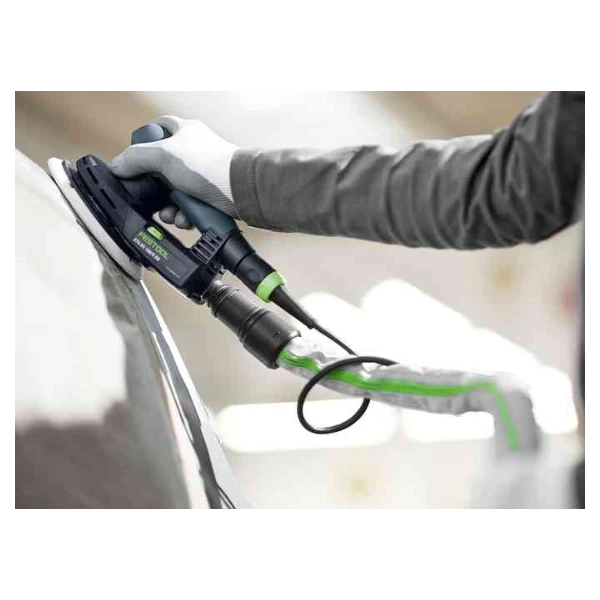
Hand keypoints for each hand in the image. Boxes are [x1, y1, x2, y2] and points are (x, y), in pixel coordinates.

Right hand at [110, 116, 238, 228]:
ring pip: (174, 193)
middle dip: (154, 189)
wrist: (241, 192)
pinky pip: (189, 207)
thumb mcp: (163, 156)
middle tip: (151, 198)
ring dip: (168, 207)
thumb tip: (117, 166)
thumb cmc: (209, 166)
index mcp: (184, 132)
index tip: (134, 161)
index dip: (142, 144)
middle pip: (161, 170)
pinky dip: (184, 215)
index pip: (156, 130)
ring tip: (170, 214)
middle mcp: (193, 152)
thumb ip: (135, 158)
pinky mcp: (210, 196)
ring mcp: (202, 176)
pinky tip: (185, 219)